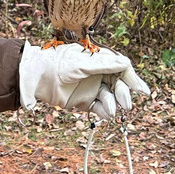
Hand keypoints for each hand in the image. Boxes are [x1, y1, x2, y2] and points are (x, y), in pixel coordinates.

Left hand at [18, 42, 149, 119]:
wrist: (33, 76)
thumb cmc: (56, 64)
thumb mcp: (81, 64)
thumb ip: (103, 65)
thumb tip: (125, 63)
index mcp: (97, 60)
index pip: (120, 68)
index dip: (131, 78)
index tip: (141, 90)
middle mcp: (96, 74)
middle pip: (118, 84)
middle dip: (123, 93)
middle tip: (126, 103)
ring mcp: (90, 88)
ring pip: (109, 97)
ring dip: (113, 103)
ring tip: (111, 110)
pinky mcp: (83, 102)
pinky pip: (99, 108)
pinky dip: (104, 111)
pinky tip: (106, 114)